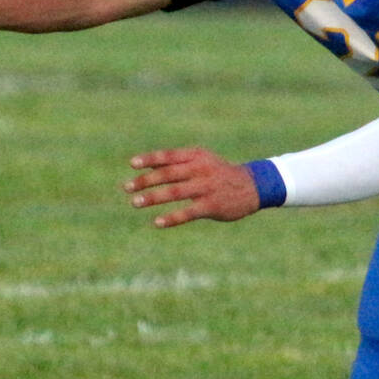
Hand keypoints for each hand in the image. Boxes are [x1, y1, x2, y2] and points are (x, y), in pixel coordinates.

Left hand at [123, 147, 261, 227]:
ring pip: (175, 192)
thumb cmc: (218, 173)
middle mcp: (200, 169)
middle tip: (126, 188)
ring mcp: (207, 187)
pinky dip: (171, 217)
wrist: (252, 186)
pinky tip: (156, 222)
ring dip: (153, 198)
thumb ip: (177, 164)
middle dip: (146, 181)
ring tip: (135, 202)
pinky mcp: (212, 206)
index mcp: (196, 156)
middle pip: (168, 174)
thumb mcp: (201, 161)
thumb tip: (147, 168)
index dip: (149, 159)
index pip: (168, 156)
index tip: (132, 164)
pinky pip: (188, 212)